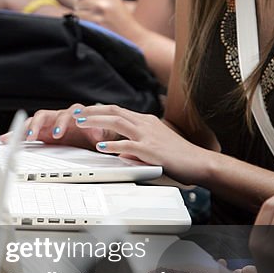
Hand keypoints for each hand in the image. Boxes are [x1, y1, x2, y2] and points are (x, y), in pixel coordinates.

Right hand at [15, 103, 116, 148]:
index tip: (57, 134)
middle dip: (37, 126)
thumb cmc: (94, 131)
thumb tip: (97, 132)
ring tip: (15, 139)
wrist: (92, 133)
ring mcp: (48, 124)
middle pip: (44, 115)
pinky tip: (4, 139)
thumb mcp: (100, 133)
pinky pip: (26, 131)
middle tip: (34, 137)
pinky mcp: (41, 132)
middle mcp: (58, 117)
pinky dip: (15, 135)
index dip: (60, 123)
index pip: (65, 115)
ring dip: (24, 130)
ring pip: (33, 122)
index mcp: (73, 116)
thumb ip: (98, 132)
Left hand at [57, 104, 208, 178]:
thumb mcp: (155, 145)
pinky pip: (128, 144)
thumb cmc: (179, 156)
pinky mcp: (151, 150)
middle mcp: (145, 124)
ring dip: (96, 121)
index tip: (83, 112)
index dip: (98, 110)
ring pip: (117, 121)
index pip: (117, 110)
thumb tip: (120, 152)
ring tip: (80, 124)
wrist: (199, 162)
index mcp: (146, 121)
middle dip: (92, 111)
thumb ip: (137, 145)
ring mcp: (148, 135)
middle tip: (75, 113)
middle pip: (114, 111)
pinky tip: (101, 146)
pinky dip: (112, 144)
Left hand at [74, 0, 136, 38]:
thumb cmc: (119, 18)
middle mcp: (106, 0)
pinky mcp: (99, 21)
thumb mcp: (113, 1)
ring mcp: (102, 11)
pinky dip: (81, 20)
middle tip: (83, 9)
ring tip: (87, 16)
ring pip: (78, 7)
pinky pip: (81, 18)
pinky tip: (88, 22)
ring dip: (79, 12)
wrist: (131, 34)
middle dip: (78, 3)